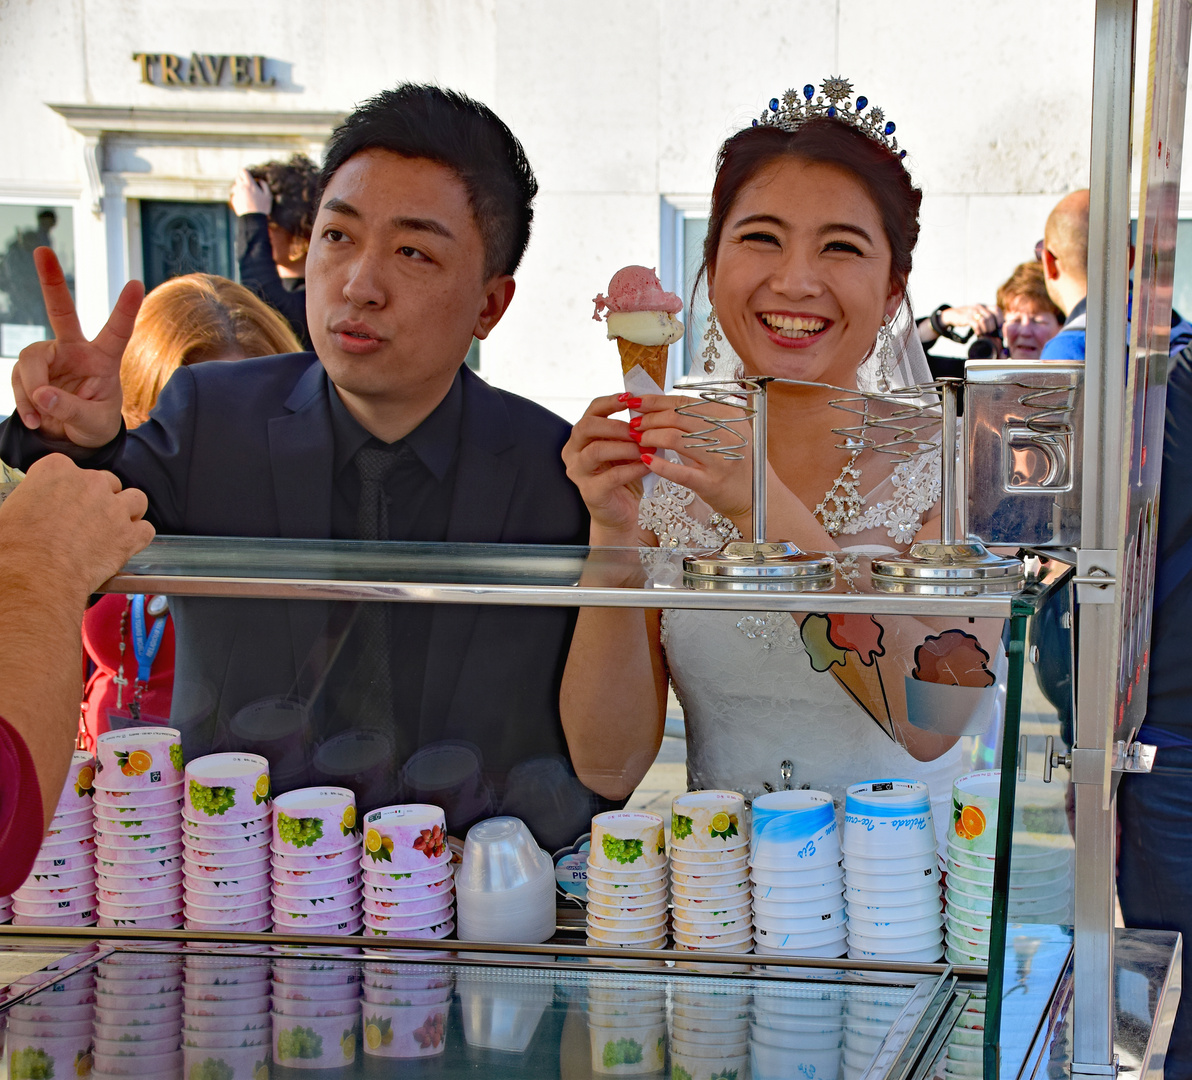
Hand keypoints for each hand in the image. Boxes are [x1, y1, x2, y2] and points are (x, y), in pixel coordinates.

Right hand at [0, 454, 154, 594]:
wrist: (35, 576)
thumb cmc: (15, 548)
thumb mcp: (10, 510)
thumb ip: (30, 498)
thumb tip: (31, 509)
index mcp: (56, 470)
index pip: (70, 470)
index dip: (68, 489)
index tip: (63, 503)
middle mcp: (90, 482)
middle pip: (106, 483)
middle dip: (99, 499)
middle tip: (86, 521)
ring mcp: (114, 507)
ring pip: (134, 500)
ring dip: (126, 512)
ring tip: (112, 528)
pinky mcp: (130, 534)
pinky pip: (146, 529)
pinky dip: (138, 537)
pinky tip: (125, 545)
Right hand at [11, 248, 141, 446]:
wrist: (73, 438)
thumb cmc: (94, 425)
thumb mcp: (93, 423)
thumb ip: (70, 410)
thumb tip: (41, 395)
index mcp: (103, 358)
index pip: (117, 331)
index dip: (126, 309)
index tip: (137, 283)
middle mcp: (75, 350)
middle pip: (61, 312)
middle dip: (50, 281)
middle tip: (41, 250)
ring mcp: (50, 358)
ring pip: (30, 361)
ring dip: (32, 391)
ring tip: (41, 417)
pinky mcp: (30, 370)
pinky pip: (19, 381)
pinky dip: (24, 403)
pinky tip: (35, 419)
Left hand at [230, 169, 272, 215]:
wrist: (253, 219)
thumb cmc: (262, 207)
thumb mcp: (268, 196)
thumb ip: (264, 185)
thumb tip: (260, 180)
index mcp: (250, 184)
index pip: (243, 171)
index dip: (245, 172)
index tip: (248, 175)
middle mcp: (241, 187)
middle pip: (238, 178)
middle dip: (242, 180)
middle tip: (248, 186)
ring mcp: (236, 193)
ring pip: (235, 186)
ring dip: (240, 188)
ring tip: (246, 195)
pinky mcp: (234, 200)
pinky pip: (235, 195)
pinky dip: (239, 197)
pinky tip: (244, 202)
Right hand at [563, 394, 651, 540]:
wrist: (620, 513)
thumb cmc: (624, 477)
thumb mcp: (626, 448)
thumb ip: (630, 430)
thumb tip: (648, 406)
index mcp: (581, 437)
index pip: (591, 411)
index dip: (611, 402)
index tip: (631, 398)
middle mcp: (573, 452)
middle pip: (587, 427)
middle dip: (616, 425)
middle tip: (639, 429)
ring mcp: (578, 473)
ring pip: (596, 450)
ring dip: (624, 446)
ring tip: (645, 448)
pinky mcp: (590, 492)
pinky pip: (611, 476)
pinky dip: (633, 469)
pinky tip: (648, 466)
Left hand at [635, 394, 753, 526]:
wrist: (757, 497)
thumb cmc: (735, 462)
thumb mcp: (724, 433)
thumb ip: (699, 419)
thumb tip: (660, 406)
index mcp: (728, 416)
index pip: (685, 402)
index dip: (657, 401)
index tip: (637, 402)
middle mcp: (726, 434)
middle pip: (677, 417)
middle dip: (649, 419)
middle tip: (633, 423)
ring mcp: (720, 459)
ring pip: (674, 439)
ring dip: (650, 437)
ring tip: (638, 440)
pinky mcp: (711, 483)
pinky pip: (679, 471)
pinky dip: (659, 464)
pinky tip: (645, 460)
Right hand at [940, 303, 1000, 337]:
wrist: (952, 314)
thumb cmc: (968, 317)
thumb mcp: (978, 313)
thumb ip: (987, 317)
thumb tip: (998, 328)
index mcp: (984, 306)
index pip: (997, 309)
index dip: (1000, 319)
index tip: (999, 327)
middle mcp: (979, 307)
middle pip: (991, 316)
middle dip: (993, 327)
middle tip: (992, 334)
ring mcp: (972, 311)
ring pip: (985, 320)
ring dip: (986, 329)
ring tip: (985, 334)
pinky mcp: (966, 318)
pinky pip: (976, 325)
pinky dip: (979, 331)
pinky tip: (978, 333)